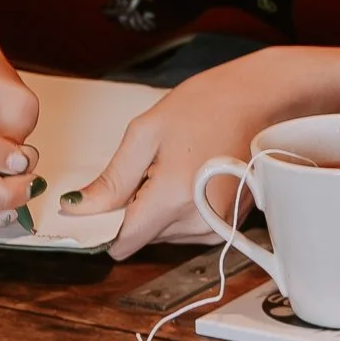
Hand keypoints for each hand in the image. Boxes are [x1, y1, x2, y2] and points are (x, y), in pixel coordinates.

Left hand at [59, 46, 301, 258]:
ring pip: (165, 233)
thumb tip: (76, 210)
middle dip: (139, 206)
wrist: (263, 98)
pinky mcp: (229, 225)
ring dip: (162, 206)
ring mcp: (217, 228)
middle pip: (144, 236)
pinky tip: (194, 173)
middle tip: (156, 163)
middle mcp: (198, 224)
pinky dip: (182, 207)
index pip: (122, 242)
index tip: (105, 197)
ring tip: (181, 164)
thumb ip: (112, 179)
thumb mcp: (148, 130)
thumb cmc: (209, 104)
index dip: (106, 223)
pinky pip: (187, 227)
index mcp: (174, 199)